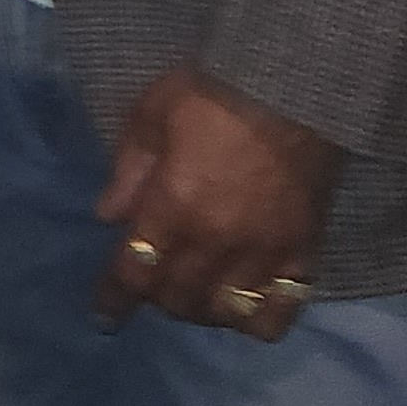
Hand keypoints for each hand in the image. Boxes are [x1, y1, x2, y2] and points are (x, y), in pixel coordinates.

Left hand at [93, 63, 337, 344]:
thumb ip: (129, 169)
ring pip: (221, 314)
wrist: (295, 86)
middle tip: (155, 279)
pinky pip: (277, 314)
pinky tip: (244, 304)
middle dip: (156, 296)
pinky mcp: (301, 255)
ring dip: (200, 311)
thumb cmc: (215, 93)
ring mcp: (262, 254)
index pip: (135, 272)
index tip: (105, 314)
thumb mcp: (154, 113)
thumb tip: (108, 216)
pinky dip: (255, 320)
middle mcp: (215, 241)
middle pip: (176, 299)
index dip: (114, 298)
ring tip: (195, 293)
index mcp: (174, 206)